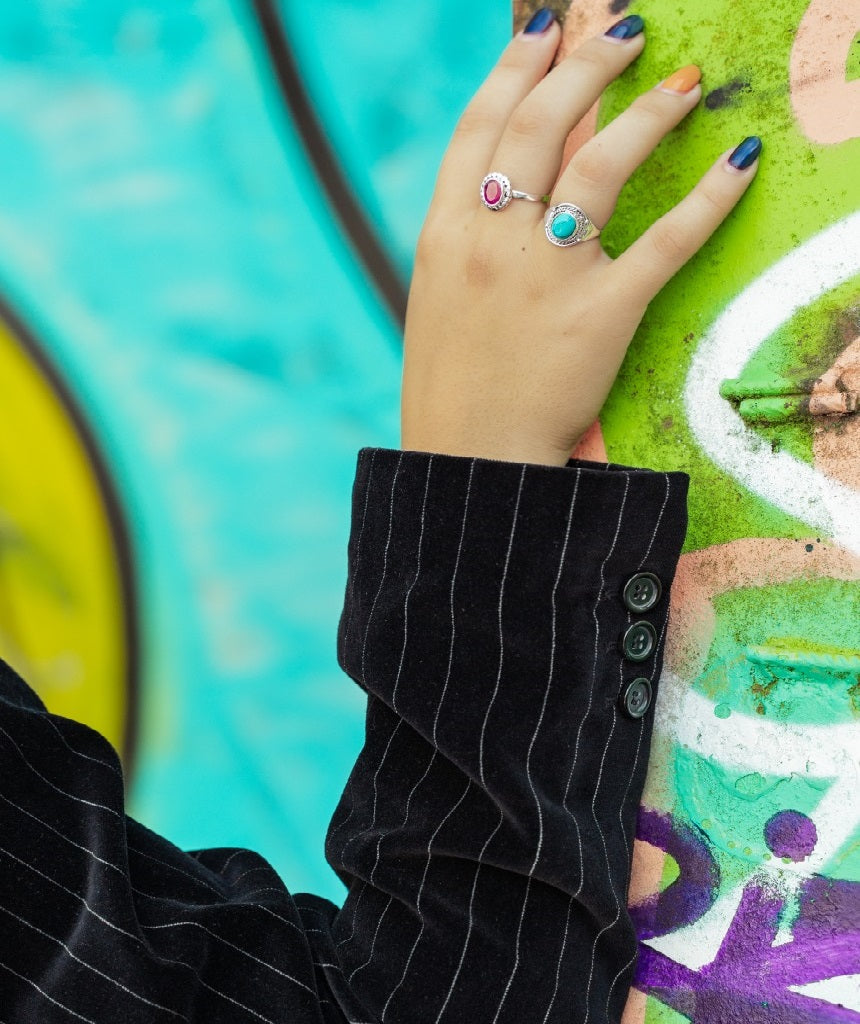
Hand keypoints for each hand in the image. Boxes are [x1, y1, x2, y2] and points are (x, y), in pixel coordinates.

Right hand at [401, 11, 760, 466]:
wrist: (470, 460)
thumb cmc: (449, 386)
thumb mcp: (439, 297)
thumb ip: (468, 234)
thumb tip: (512, 183)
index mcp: (445, 231)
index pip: (482, 123)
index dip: (516, 66)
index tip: (546, 31)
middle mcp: (494, 238)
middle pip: (544, 122)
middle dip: (589, 62)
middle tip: (627, 32)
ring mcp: (548, 273)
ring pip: (603, 163)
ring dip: (650, 110)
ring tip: (684, 83)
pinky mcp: (604, 312)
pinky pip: (667, 241)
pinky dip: (710, 196)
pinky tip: (739, 159)